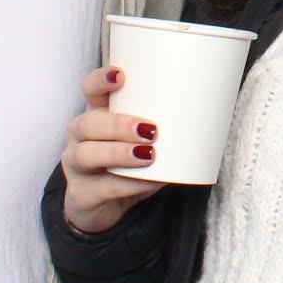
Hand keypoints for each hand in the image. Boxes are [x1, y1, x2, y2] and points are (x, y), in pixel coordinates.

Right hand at [57, 66, 164, 233]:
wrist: (103, 207)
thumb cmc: (127, 165)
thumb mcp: (140, 142)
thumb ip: (161, 128)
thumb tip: (207, 117)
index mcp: (96, 116)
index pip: (89, 90)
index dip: (100, 80)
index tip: (121, 75)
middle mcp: (79, 137)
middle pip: (87, 123)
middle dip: (118, 124)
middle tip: (150, 129)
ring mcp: (75, 167)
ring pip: (86, 154)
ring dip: (119, 152)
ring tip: (148, 154)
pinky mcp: (81, 194)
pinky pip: (102, 187)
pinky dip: (128, 184)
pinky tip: (148, 182)